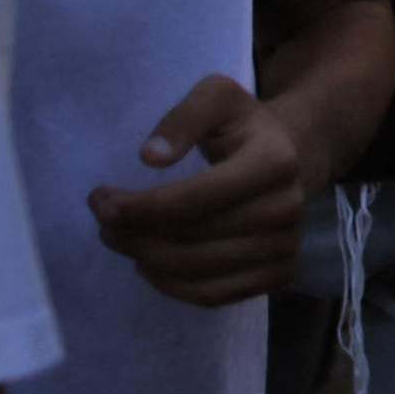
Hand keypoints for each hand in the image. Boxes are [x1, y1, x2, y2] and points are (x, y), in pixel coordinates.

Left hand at [90, 70, 320, 306]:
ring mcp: (286, 247)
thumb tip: (149, 158)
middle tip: (104, 220)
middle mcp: (286, 209)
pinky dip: (171, 287)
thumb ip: (183, 118)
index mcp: (274, 161)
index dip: (143, 207)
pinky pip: (213, 296)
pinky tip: (148, 264)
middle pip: (193, 239)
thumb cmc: (243, 126)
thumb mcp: (216, 97)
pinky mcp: (280, 275)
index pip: (197, 198)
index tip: (101, 202)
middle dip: (135, 234)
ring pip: (197, 272)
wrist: (293, 155)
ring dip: (145, 260)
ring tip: (120, 239)